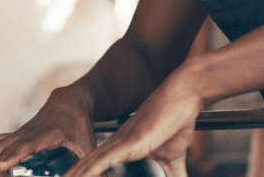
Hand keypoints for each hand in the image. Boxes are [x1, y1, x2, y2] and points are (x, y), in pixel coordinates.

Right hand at [0, 86, 95, 176]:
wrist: (71, 100)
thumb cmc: (80, 123)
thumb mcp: (87, 144)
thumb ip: (91, 164)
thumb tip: (100, 175)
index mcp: (47, 135)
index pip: (28, 146)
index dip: (14, 155)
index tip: (1, 164)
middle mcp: (29, 132)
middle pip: (7, 148)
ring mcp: (21, 132)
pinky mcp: (17, 133)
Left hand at [63, 66, 202, 176]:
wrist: (184, 94)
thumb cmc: (179, 121)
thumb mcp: (174, 157)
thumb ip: (175, 174)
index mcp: (121, 148)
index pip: (95, 169)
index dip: (79, 176)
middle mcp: (114, 145)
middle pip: (84, 169)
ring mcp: (118, 143)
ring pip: (87, 167)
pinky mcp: (127, 143)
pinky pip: (101, 162)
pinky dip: (88, 173)